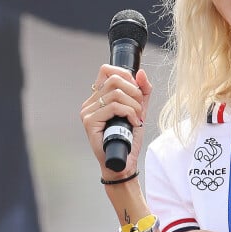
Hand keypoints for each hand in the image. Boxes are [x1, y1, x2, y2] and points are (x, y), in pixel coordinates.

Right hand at [80, 64, 151, 178]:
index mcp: (99, 97)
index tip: (137, 89)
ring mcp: (88, 111)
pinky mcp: (89, 121)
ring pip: (116, 94)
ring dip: (134, 106)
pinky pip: (113, 107)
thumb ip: (143, 91)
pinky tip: (133, 123)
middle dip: (134, 92)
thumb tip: (140, 73)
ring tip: (137, 118)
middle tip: (140, 108)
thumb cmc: (128, 138)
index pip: (106, 70)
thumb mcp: (140, 109)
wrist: (123, 161)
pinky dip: (129, 113)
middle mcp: (90, 102)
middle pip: (114, 80)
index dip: (125, 75)